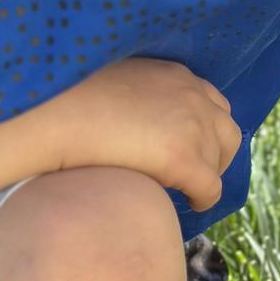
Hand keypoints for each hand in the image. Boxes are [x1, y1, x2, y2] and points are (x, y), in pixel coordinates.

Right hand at [46, 59, 241, 210]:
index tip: (191, 144)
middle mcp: (192, 96)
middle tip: (198, 171)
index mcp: (176, 75)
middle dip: (216, 152)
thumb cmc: (67, 99)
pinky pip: (210, 188)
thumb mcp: (116, 82)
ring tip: (188, 189)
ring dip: (206, 174)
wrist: (52, 115)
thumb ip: (137, 95)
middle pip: (226, 130)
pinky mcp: (183, 158)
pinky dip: (204, 198)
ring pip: (218, 160)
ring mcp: (192, 126)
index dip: (204, 127)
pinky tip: (192, 205)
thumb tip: (133, 115)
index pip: (211, 101)